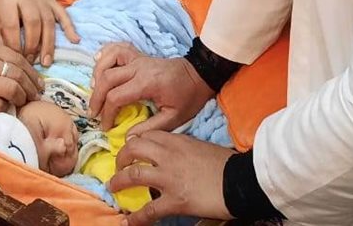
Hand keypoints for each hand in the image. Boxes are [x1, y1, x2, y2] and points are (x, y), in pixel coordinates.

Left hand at [0, 0, 79, 65]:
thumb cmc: (2, 15)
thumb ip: (1, 41)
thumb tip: (12, 61)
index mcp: (8, 1)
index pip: (12, 25)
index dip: (14, 44)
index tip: (17, 60)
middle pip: (33, 22)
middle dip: (33, 45)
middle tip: (31, 61)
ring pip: (48, 21)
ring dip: (48, 44)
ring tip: (45, 62)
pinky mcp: (53, 1)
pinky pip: (63, 14)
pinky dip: (69, 28)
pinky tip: (74, 40)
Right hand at [0, 39, 40, 116]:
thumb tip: (23, 73)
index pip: (19, 58)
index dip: (32, 72)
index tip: (37, 82)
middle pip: (19, 73)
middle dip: (31, 87)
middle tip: (36, 95)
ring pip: (13, 88)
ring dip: (22, 98)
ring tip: (23, 102)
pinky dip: (6, 108)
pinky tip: (6, 108)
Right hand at [90, 43, 213, 132]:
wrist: (199, 74)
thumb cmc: (187, 97)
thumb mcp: (174, 118)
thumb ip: (150, 128)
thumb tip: (127, 138)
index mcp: (146, 83)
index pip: (116, 97)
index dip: (107, 114)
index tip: (106, 127)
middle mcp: (138, 67)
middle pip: (106, 78)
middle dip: (96, 97)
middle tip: (93, 113)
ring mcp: (137, 58)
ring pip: (108, 59)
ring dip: (96, 74)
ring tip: (94, 91)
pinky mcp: (138, 55)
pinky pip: (116, 48)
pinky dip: (105, 54)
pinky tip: (99, 64)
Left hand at [109, 131, 232, 224]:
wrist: (239, 180)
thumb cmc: (224, 163)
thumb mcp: (199, 147)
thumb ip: (181, 148)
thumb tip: (171, 155)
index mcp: (176, 140)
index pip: (147, 135)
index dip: (135, 142)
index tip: (131, 148)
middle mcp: (168, 155)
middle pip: (134, 149)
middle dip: (121, 157)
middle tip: (119, 166)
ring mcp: (169, 178)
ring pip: (133, 175)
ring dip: (119, 181)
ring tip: (113, 187)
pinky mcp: (174, 200)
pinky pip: (149, 210)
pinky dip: (137, 218)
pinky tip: (129, 222)